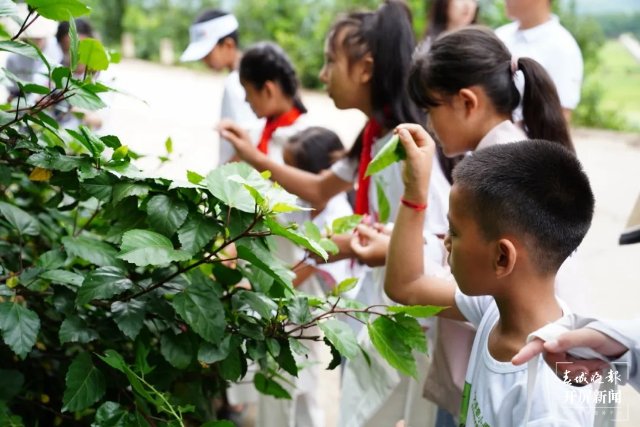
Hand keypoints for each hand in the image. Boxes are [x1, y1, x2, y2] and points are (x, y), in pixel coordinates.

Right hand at [218, 119, 256, 161]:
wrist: (253, 158)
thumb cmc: (247, 153)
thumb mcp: (239, 146)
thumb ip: (231, 138)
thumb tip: (222, 132)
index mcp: (241, 131)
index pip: (230, 124)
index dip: (221, 125)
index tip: (215, 129)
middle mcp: (239, 130)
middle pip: (228, 122)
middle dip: (220, 124)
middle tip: (212, 129)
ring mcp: (238, 132)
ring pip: (228, 126)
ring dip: (221, 127)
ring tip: (214, 131)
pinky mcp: (236, 136)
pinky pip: (228, 131)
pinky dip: (223, 131)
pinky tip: (219, 134)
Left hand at [350, 223, 389, 266]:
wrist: (402, 255)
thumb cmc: (386, 246)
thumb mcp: (375, 236)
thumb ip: (365, 231)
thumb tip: (358, 227)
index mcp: (363, 255)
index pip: (354, 245)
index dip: (356, 236)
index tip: (361, 229)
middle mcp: (367, 260)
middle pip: (362, 246)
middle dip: (366, 236)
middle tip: (370, 228)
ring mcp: (374, 262)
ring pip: (369, 247)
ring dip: (373, 238)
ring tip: (379, 230)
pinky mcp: (380, 261)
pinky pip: (375, 251)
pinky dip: (377, 243)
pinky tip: (383, 236)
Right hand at [394, 124, 435, 204]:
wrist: (415, 186)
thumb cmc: (418, 172)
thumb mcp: (413, 156)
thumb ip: (408, 142)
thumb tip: (401, 130)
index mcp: (427, 142)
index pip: (417, 129)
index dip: (407, 127)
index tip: (397, 130)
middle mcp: (422, 143)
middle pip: (411, 132)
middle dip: (402, 132)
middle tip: (393, 135)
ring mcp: (415, 148)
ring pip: (405, 138)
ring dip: (398, 138)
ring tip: (393, 142)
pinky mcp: (408, 153)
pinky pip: (402, 144)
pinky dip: (397, 144)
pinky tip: (393, 147)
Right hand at [512, 329, 627, 384]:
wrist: (621, 346)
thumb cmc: (605, 336)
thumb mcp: (591, 334)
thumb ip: (569, 339)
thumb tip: (548, 346)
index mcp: (558, 333)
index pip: (538, 343)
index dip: (526, 352)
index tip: (515, 361)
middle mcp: (557, 346)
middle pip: (553, 363)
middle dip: (572, 368)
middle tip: (590, 367)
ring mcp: (565, 358)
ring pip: (563, 374)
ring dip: (582, 373)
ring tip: (597, 365)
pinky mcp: (573, 369)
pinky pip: (573, 381)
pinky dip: (586, 379)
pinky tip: (595, 371)